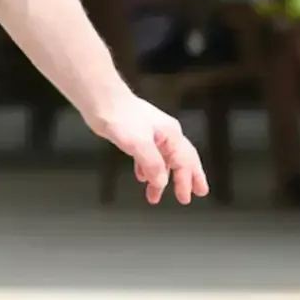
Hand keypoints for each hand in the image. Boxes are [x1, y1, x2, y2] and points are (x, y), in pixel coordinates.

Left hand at [94, 89, 208, 205]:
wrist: (102, 101)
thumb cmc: (121, 115)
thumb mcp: (139, 144)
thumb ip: (152, 164)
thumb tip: (161, 182)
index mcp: (171, 135)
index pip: (184, 162)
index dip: (185, 181)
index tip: (185, 198)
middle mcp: (165, 135)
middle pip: (182, 160)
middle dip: (188, 177)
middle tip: (197, 193)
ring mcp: (152, 135)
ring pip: (163, 161)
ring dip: (162, 179)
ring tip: (156, 196)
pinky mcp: (137, 137)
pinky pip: (148, 157)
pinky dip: (147, 170)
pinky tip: (142, 178)